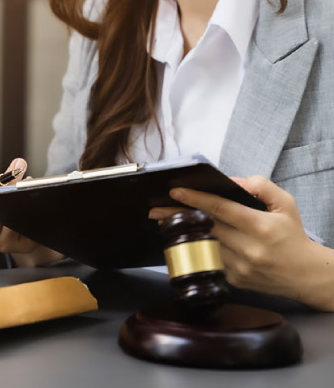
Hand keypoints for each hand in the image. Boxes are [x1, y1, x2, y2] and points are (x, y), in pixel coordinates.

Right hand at [0, 159, 63, 266]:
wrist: (14, 230)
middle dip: (6, 186)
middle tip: (17, 168)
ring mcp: (4, 245)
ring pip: (12, 219)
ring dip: (21, 197)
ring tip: (29, 181)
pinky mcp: (23, 247)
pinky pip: (27, 226)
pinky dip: (32, 209)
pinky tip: (36, 196)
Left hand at [150, 176, 333, 310]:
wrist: (305, 274)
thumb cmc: (293, 236)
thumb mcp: (285, 203)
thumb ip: (260, 187)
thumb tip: (232, 181)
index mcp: (260, 226)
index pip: (221, 209)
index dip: (196, 198)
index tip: (176, 191)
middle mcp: (248, 248)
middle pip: (204, 227)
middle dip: (177, 216)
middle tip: (156, 208)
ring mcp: (239, 266)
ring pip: (202, 245)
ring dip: (183, 234)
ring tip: (166, 222)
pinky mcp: (233, 280)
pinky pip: (208, 260)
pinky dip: (196, 250)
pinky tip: (186, 241)